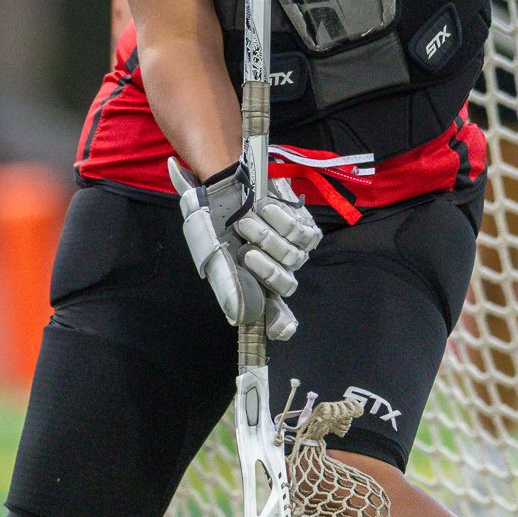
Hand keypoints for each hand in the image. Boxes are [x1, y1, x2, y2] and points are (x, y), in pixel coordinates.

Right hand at [169, 158, 315, 340]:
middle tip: (244, 251)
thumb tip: (236, 316)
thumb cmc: (216, 221)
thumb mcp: (213, 251)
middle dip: (266, 268)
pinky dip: (282, 220)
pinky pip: (302, 231)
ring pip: (293, 257)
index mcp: (257, 282)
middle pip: (286, 284)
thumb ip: (226, 283)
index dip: (281, 323)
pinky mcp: (304, 224)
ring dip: (268, 238)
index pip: (276, 312)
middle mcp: (278, 269)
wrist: (223, 185)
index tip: (281, 331)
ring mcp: (293, 247)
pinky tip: (264, 208)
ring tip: (246, 221)